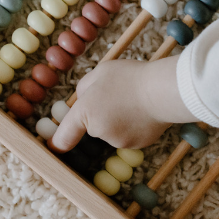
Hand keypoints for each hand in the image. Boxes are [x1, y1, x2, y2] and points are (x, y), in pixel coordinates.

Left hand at [49, 55, 197, 151]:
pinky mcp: (138, 145)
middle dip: (101, 115)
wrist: (164, 92)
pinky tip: (145, 112)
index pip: (64, 137)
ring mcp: (119, 141)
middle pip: (94, 126)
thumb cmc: (131, 78)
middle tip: (118, 95)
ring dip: (119, 120)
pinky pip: (131, 135)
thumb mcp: (101, 72)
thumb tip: (83, 100)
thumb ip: (85, 87)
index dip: (57, 143)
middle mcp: (99, 131)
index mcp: (85, 112)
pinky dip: (135, 126)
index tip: (54, 147)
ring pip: (114, 131)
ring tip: (135, 101)